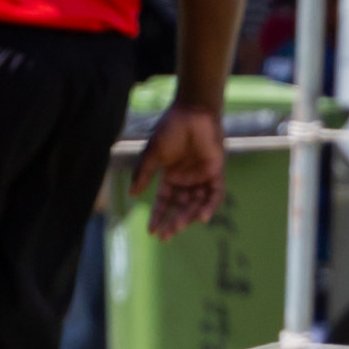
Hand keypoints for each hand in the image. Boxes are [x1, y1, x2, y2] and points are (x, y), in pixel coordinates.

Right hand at [131, 105, 225, 240]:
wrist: (191, 112)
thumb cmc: (170, 129)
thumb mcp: (152, 154)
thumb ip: (143, 174)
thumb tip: (131, 194)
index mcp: (171, 176)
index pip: (165, 201)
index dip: (158, 215)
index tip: (151, 231)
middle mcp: (187, 179)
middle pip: (181, 206)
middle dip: (173, 221)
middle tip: (166, 236)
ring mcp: (202, 176)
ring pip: (197, 203)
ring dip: (189, 216)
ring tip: (178, 227)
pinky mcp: (216, 171)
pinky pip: (215, 193)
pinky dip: (210, 205)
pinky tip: (202, 217)